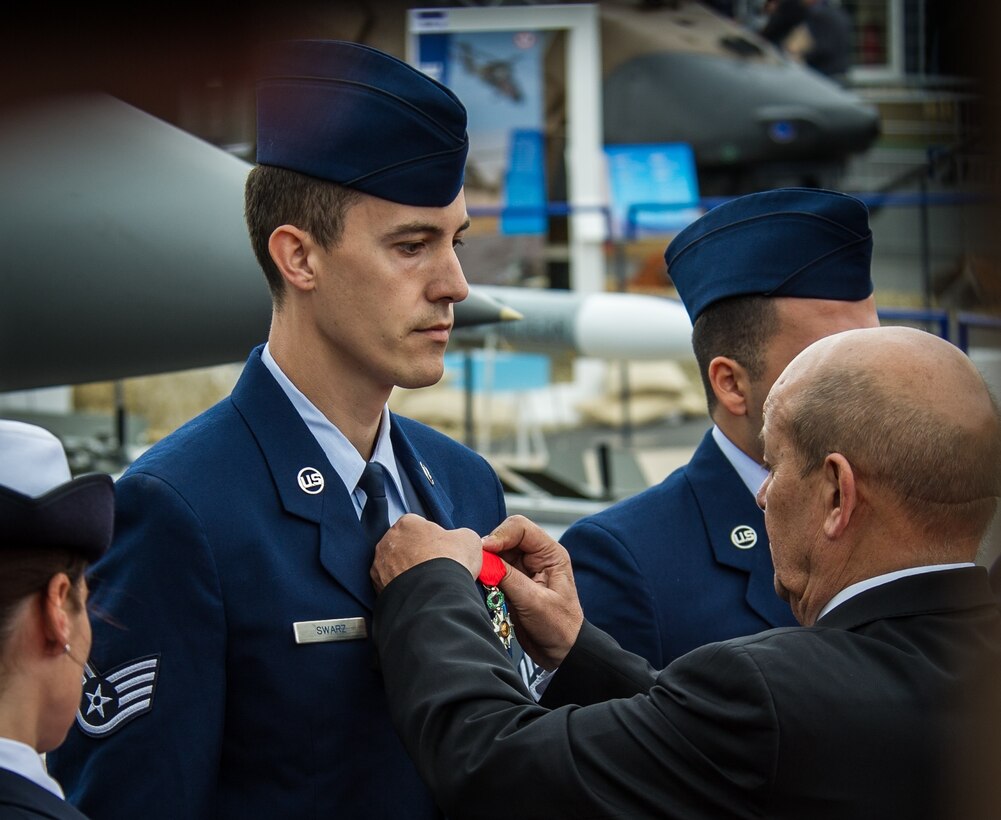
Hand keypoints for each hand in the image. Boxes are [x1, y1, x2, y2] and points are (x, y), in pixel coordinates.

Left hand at [371, 514, 482, 592]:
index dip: (431, 536)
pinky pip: (390, 583)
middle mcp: (388, 540)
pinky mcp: (377, 586)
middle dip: (415, 552)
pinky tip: (416, 591)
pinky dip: (401, 587)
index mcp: (407, 523)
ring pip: (394, 564)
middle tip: (433, 564)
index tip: (441, 547)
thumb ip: (460, 535)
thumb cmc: (450, 563)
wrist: (437, 596)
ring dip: (406, 570)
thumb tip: (461, 540)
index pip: (418, 524)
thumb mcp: (468, 539)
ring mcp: (379, 564)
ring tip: (426, 581)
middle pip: (403, 543)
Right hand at [481, 515, 582, 668]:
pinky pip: (494, 568)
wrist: (561, 652)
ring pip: (497, 552)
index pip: (521, 528)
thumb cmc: (559, 627)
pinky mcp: (512, 581)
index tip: (485, 550)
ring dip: (487, 561)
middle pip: (505, 536)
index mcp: (550, 554)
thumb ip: (509, 578)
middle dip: (490, 547)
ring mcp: (524, 568)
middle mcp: (537, 556)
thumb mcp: (534, 602)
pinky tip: (484, 582)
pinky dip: (486, 573)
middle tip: (479, 563)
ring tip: (481, 575)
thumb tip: (485, 559)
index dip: (500, 535)